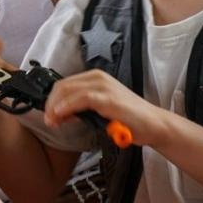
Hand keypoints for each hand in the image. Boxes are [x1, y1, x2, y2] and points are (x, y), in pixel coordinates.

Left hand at [43, 69, 169, 146]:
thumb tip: (60, 112)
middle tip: (49, 120)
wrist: (154, 125)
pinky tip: (62, 115)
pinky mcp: (109, 98)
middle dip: (50, 104)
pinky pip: (82, 99)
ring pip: (68, 91)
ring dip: (55, 107)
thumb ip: (81, 107)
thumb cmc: (128, 118)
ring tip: (53, 121)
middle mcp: (97, 78)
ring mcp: (103, 87)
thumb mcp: (99, 109)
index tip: (48, 115)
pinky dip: (68, 106)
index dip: (51, 99)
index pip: (63, 84)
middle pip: (62, 86)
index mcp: (94, 78)